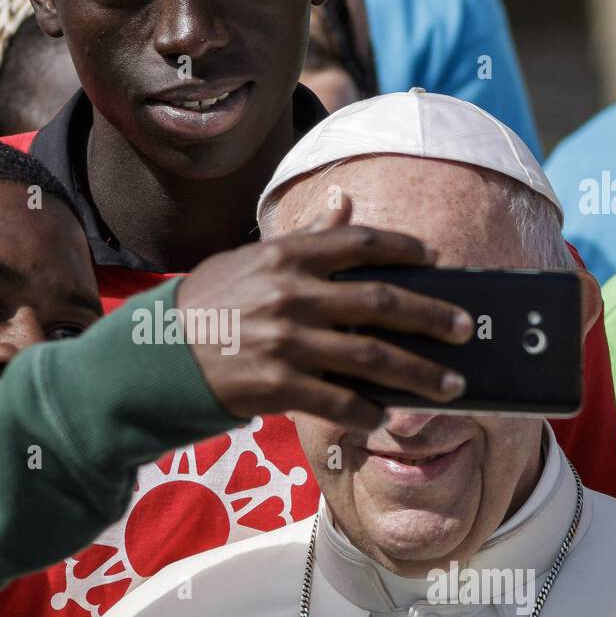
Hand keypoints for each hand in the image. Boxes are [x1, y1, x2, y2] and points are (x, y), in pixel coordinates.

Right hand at [177, 197, 472, 431]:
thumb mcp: (250, 259)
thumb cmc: (206, 304)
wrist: (152, 356)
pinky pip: (339, 400)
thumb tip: (346, 202)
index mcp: (285, 256)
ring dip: (419, 373)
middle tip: (463, 329)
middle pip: (382, 303)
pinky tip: (384, 415)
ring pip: (372, 357)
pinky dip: (368, 410)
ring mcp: (285, 342)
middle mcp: (291, 294)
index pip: (360, 243)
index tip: (435, 259)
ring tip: (449, 385)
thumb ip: (304, 238)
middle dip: (432, 316)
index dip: (405, 249)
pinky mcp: (276, 386)